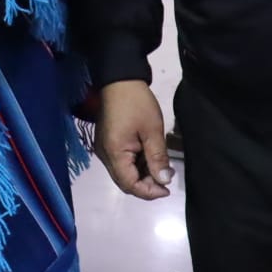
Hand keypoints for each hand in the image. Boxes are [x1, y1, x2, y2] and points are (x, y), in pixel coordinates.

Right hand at [96, 79, 173, 199]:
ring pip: (123, 173)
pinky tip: (150, 159)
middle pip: (124, 182)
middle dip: (146, 185)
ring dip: (142, 175)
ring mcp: (104, 149)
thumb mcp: (152, 131)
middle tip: (166, 178)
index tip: (167, 188)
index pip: (130, 184)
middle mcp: (104, 155)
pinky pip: (121, 163)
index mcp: (113, 153)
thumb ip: (157, 158)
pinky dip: (136, 166)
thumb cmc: (137, 103)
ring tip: (161, 167)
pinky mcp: (107, 143)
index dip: (149, 191)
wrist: (120, 79)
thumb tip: (164, 181)